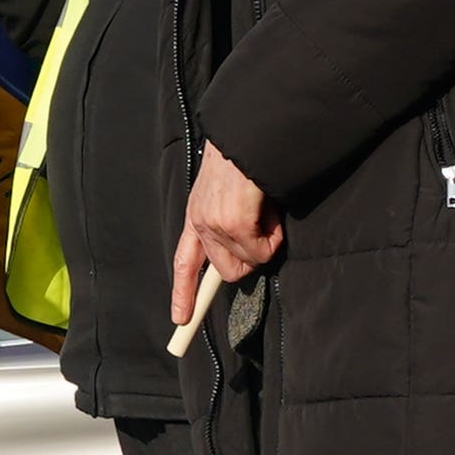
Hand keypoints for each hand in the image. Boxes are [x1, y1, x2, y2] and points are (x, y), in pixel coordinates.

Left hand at [173, 142, 280, 340]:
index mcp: (196, 215)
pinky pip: (263, 251)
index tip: (180, 319)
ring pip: (249, 262)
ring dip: (266, 241)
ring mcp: (215, 225)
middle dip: (251, 258)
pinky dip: (274, 235)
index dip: (183, 293)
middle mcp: (200, 222)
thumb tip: (250, 250)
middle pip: (227, 273)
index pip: (185, 261)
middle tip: (263, 230)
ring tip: (265, 208)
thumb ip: (231, 223)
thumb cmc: (246, 159)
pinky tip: (269, 208)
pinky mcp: (234, 224)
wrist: (249, 135)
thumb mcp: (227, 193)